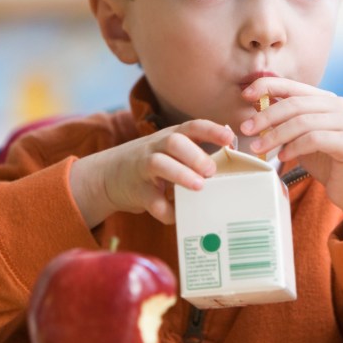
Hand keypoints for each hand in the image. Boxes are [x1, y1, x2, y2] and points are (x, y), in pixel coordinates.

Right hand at [70, 120, 232, 227]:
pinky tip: (178, 215)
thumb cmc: (153, 164)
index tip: (230, 138)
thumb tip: (235, 152)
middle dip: (195, 155)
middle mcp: (156, 147)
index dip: (212, 131)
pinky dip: (166, 210)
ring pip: (159, 164)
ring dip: (180, 174)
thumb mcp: (172, 151)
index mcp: (171, 136)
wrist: (108, 176)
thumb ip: (198, 151)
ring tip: (198, 186)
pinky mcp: (135, 190)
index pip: (193, 127)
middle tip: (212, 170)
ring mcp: (143, 167)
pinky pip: (151, 200)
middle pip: (174, 141)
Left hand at [240, 77, 342, 236]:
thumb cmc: (326, 162)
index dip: (268, 86)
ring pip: (302, 122)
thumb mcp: (301, 137)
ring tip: (258, 148)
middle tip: (246, 129)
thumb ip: (286, 121)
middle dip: (266, 116)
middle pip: (295, 104)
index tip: (245, 95)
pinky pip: (314, 139)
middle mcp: (340, 105)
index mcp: (327, 99)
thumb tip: (256, 106)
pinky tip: (283, 157)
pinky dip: (294, 147)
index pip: (293, 86)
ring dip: (275, 134)